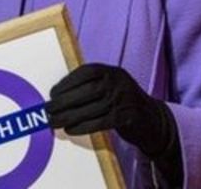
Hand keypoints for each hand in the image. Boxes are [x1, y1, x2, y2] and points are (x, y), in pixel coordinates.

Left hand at [46, 63, 181, 185]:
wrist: (152, 118)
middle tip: (48, 109)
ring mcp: (124, 99)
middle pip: (87, 91)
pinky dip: (83, 126)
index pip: (86, 72)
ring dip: (69, 116)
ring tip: (53, 121)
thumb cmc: (122, 101)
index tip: (52, 92)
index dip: (67, 82)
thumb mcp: (111, 86)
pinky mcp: (127, 117)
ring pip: (91, 108)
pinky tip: (70, 129)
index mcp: (112, 71)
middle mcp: (119, 82)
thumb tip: (59, 95)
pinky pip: (100, 122)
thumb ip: (91, 85)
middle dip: (64, 100)